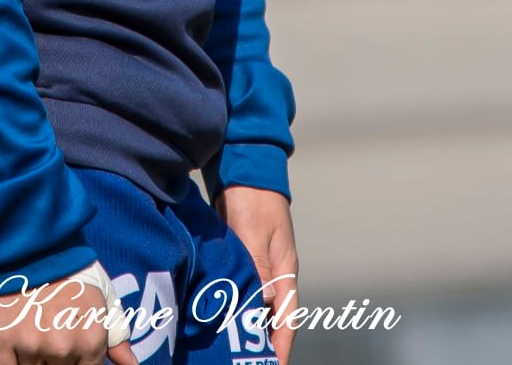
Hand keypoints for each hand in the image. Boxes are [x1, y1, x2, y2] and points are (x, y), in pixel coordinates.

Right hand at [0, 268, 138, 364]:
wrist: (33, 240)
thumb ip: (117, 334)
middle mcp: (63, 348)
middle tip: (52, 329)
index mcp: (91, 340)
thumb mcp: (104, 295)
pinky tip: (16, 345)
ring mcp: (31, 346)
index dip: (79, 360)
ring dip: (34, 356)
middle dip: (57, 358)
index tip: (72, 344)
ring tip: (35, 327)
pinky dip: (10, 363)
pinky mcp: (3, 340)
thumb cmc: (73, 268)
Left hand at [214, 187, 298, 364]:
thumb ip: (260, 265)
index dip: (281, 345)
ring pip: (259, 307)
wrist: (246, 166)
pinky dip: (239, 307)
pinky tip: (223, 317)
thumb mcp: (254, 231)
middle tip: (247, 363)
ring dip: (250, 326)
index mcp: (285, 269)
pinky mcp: (248, 259)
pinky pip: (246, 291)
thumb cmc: (252, 197)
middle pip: (274, 318)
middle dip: (265, 344)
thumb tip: (267, 302)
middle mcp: (277, 273)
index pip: (287, 317)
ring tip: (235, 349)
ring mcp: (263, 266)